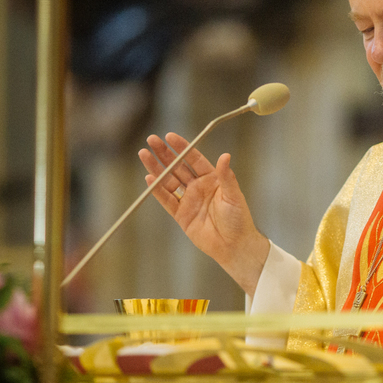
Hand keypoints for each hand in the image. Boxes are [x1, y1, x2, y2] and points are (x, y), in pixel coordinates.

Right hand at [138, 132, 268, 295]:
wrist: (234, 246)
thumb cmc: (239, 220)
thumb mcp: (233, 196)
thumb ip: (226, 176)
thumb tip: (225, 156)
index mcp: (212, 179)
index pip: (193, 159)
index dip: (182, 147)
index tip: (169, 136)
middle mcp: (198, 187)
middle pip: (177, 167)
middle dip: (164, 154)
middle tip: (151, 140)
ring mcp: (188, 201)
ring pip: (168, 181)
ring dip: (156, 168)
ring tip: (144, 154)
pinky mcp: (181, 215)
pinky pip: (166, 200)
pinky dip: (157, 190)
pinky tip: (148, 178)